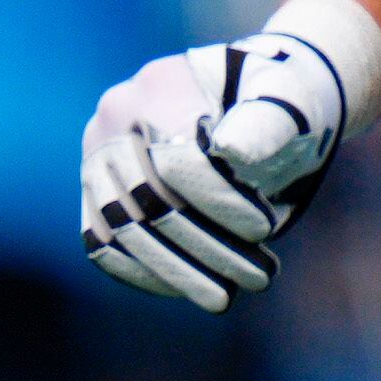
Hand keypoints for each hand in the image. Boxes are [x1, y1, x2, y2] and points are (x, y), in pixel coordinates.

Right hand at [78, 7, 374, 311]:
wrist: (256, 98)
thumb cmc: (279, 99)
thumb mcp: (288, 99)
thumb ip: (266, 122)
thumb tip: (231, 152)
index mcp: (160, 85)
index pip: (178, 159)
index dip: (220, 202)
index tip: (264, 230)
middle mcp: (114, 118)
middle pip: (148, 201)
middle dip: (205, 247)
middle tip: (258, 278)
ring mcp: (96, 156)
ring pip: (122, 229)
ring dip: (177, 272)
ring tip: (227, 296)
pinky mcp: (92, 191)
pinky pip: (102, 242)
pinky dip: (144, 272)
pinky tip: (188, 289)